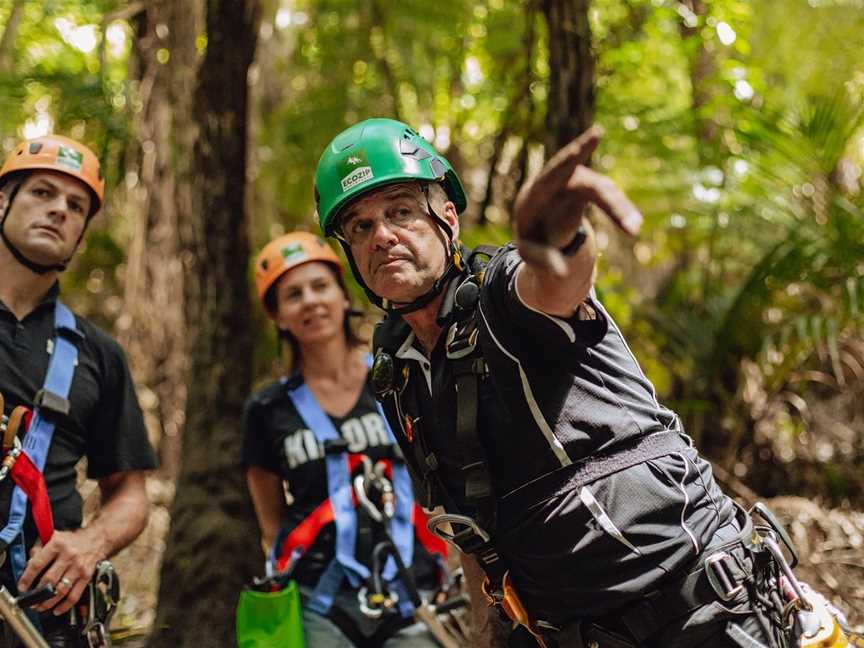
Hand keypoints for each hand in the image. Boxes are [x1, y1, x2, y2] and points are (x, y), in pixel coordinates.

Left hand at [17, 529, 104, 614]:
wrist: (97, 539)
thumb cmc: (73, 540)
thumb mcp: (53, 537)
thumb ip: (38, 548)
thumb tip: (28, 564)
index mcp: (57, 544)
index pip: (38, 564)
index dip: (27, 578)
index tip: (22, 587)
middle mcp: (69, 556)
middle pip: (49, 579)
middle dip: (37, 594)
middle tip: (30, 601)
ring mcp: (78, 567)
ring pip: (61, 590)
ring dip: (48, 602)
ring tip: (40, 607)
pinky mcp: (86, 576)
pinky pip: (75, 595)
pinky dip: (65, 606)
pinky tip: (57, 609)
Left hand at [513, 126, 642, 274]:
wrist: (540, 227)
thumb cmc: (533, 239)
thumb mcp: (532, 254)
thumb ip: (543, 260)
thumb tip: (561, 273)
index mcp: (534, 196)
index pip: (550, 174)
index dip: (565, 158)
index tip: (582, 138)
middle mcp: (556, 183)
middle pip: (572, 172)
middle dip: (583, 151)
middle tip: (595, 134)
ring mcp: (575, 183)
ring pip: (601, 190)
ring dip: (618, 208)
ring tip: (633, 229)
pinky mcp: (591, 189)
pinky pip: (609, 198)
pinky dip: (621, 212)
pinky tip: (633, 226)